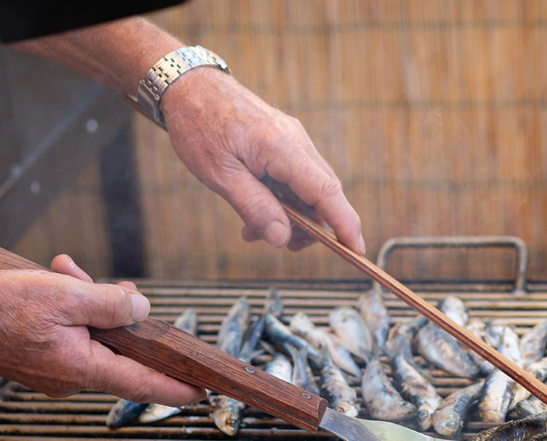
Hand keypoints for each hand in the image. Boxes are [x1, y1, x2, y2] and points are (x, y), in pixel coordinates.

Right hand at [0, 255, 204, 404]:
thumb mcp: (64, 295)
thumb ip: (110, 303)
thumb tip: (141, 309)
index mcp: (82, 368)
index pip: (143, 383)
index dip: (175, 387)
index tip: (201, 392)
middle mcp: (71, 378)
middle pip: (118, 350)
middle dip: (121, 316)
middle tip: (113, 288)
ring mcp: (54, 372)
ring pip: (92, 337)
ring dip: (89, 304)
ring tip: (67, 271)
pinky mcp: (39, 360)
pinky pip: (70, 336)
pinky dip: (69, 310)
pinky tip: (55, 279)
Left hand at [161, 68, 364, 253]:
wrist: (189, 84)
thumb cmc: (199, 124)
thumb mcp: (219, 174)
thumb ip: (254, 206)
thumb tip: (283, 238)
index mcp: (282, 147)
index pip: (326, 191)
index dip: (345, 224)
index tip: (357, 250)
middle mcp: (295, 142)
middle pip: (323, 194)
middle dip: (311, 227)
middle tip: (284, 247)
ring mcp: (291, 140)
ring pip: (308, 190)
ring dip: (291, 217)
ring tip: (254, 232)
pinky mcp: (282, 143)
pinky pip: (294, 179)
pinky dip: (282, 201)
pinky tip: (255, 215)